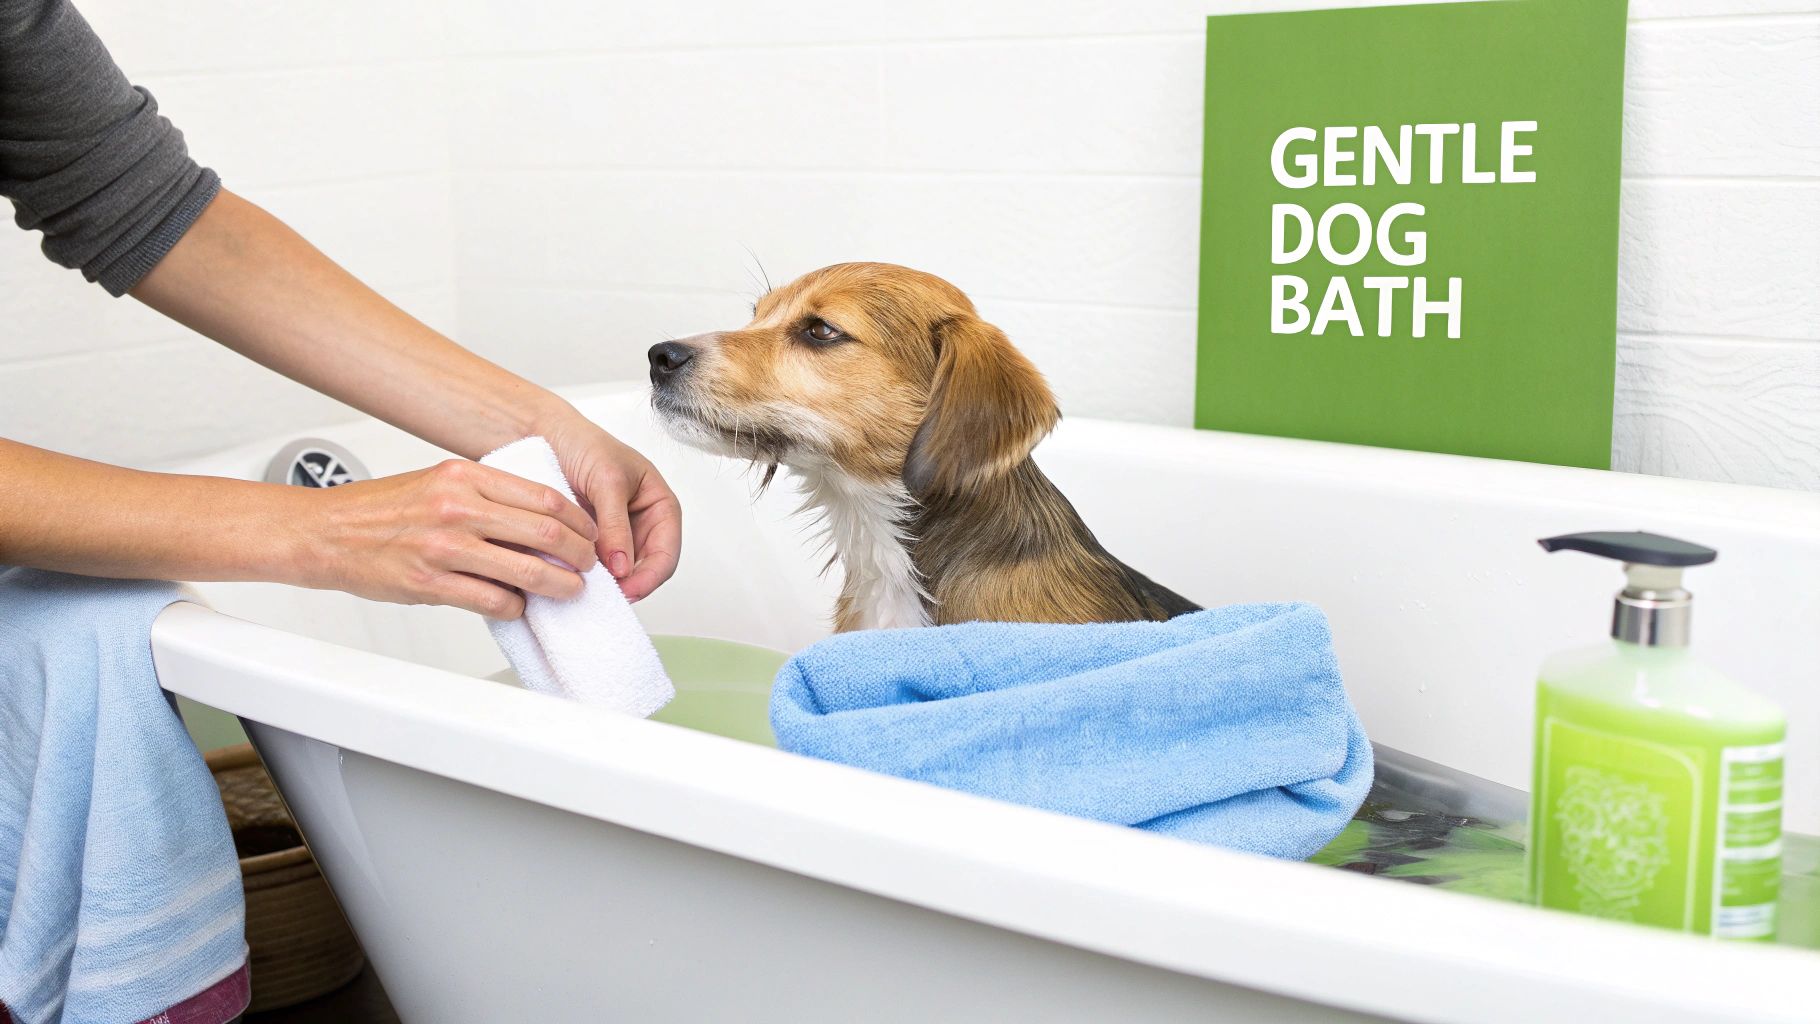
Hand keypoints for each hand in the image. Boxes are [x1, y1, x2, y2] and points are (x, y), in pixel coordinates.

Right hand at [292, 459, 599, 617]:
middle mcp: (458, 507)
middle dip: (580, 554)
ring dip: (559, 585)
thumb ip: (486, 496)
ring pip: (527, 570)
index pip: (544, 497)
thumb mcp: (439, 482)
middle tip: (589, 565)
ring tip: (570, 590)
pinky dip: (516, 607)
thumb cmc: (380, 509)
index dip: (579, 520)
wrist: (325, 532)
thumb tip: (537, 521)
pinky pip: (493, 600)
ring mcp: (445, 546)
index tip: (590, 533)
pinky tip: (519, 605)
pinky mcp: (430, 582)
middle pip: (546, 532)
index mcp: (464, 476)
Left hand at [537, 410, 681, 601]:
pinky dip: (590, 575)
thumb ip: (616, 524)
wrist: (546, 435)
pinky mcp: (592, 541)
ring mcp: (617, 535)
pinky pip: (597, 567)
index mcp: (660, 506)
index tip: (627, 590)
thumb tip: (623, 567)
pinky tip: (576, 578)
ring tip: (588, 587)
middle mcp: (642, 524)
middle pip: (647, 568)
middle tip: (605, 596)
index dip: (651, 575)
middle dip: (630, 584)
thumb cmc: (584, 445)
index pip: (667, 552)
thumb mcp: (607, 480)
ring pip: (622, 572)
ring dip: (609, 583)